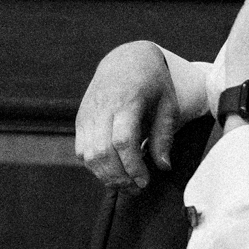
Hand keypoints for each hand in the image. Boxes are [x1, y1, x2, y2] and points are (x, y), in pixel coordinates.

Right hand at [75, 41, 181, 191]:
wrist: (125, 60)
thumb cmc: (152, 83)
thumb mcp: (168, 104)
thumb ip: (164, 136)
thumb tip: (163, 167)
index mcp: (126, 101)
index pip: (123, 141)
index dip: (132, 165)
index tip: (145, 181)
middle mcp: (102, 107)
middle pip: (102, 152)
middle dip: (119, 177)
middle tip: (136, 188)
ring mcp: (87, 114)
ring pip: (88, 154)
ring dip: (105, 175)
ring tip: (125, 184)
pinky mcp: (81, 119)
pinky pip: (81, 150)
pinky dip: (94, 165)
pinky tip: (112, 170)